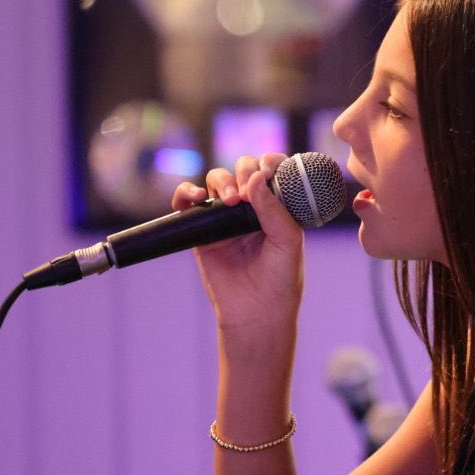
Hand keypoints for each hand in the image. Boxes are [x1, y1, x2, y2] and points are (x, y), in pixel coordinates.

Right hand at [171, 153, 304, 359]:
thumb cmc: (280, 279)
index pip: (272, 170)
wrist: (256, 312)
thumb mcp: (287, 241)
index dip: (270, 162)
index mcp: (277, 206)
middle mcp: (251, 207)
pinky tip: (197, 197)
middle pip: (242, 169)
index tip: (270, 170)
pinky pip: (188, 202)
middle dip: (244, 170)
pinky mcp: (202, 231)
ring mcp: (225, 217)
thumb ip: (274, 209)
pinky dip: (186, 192)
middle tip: (247, 194)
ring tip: (230, 201)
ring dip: (222, 181)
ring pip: (217, 180)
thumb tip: (255, 177)